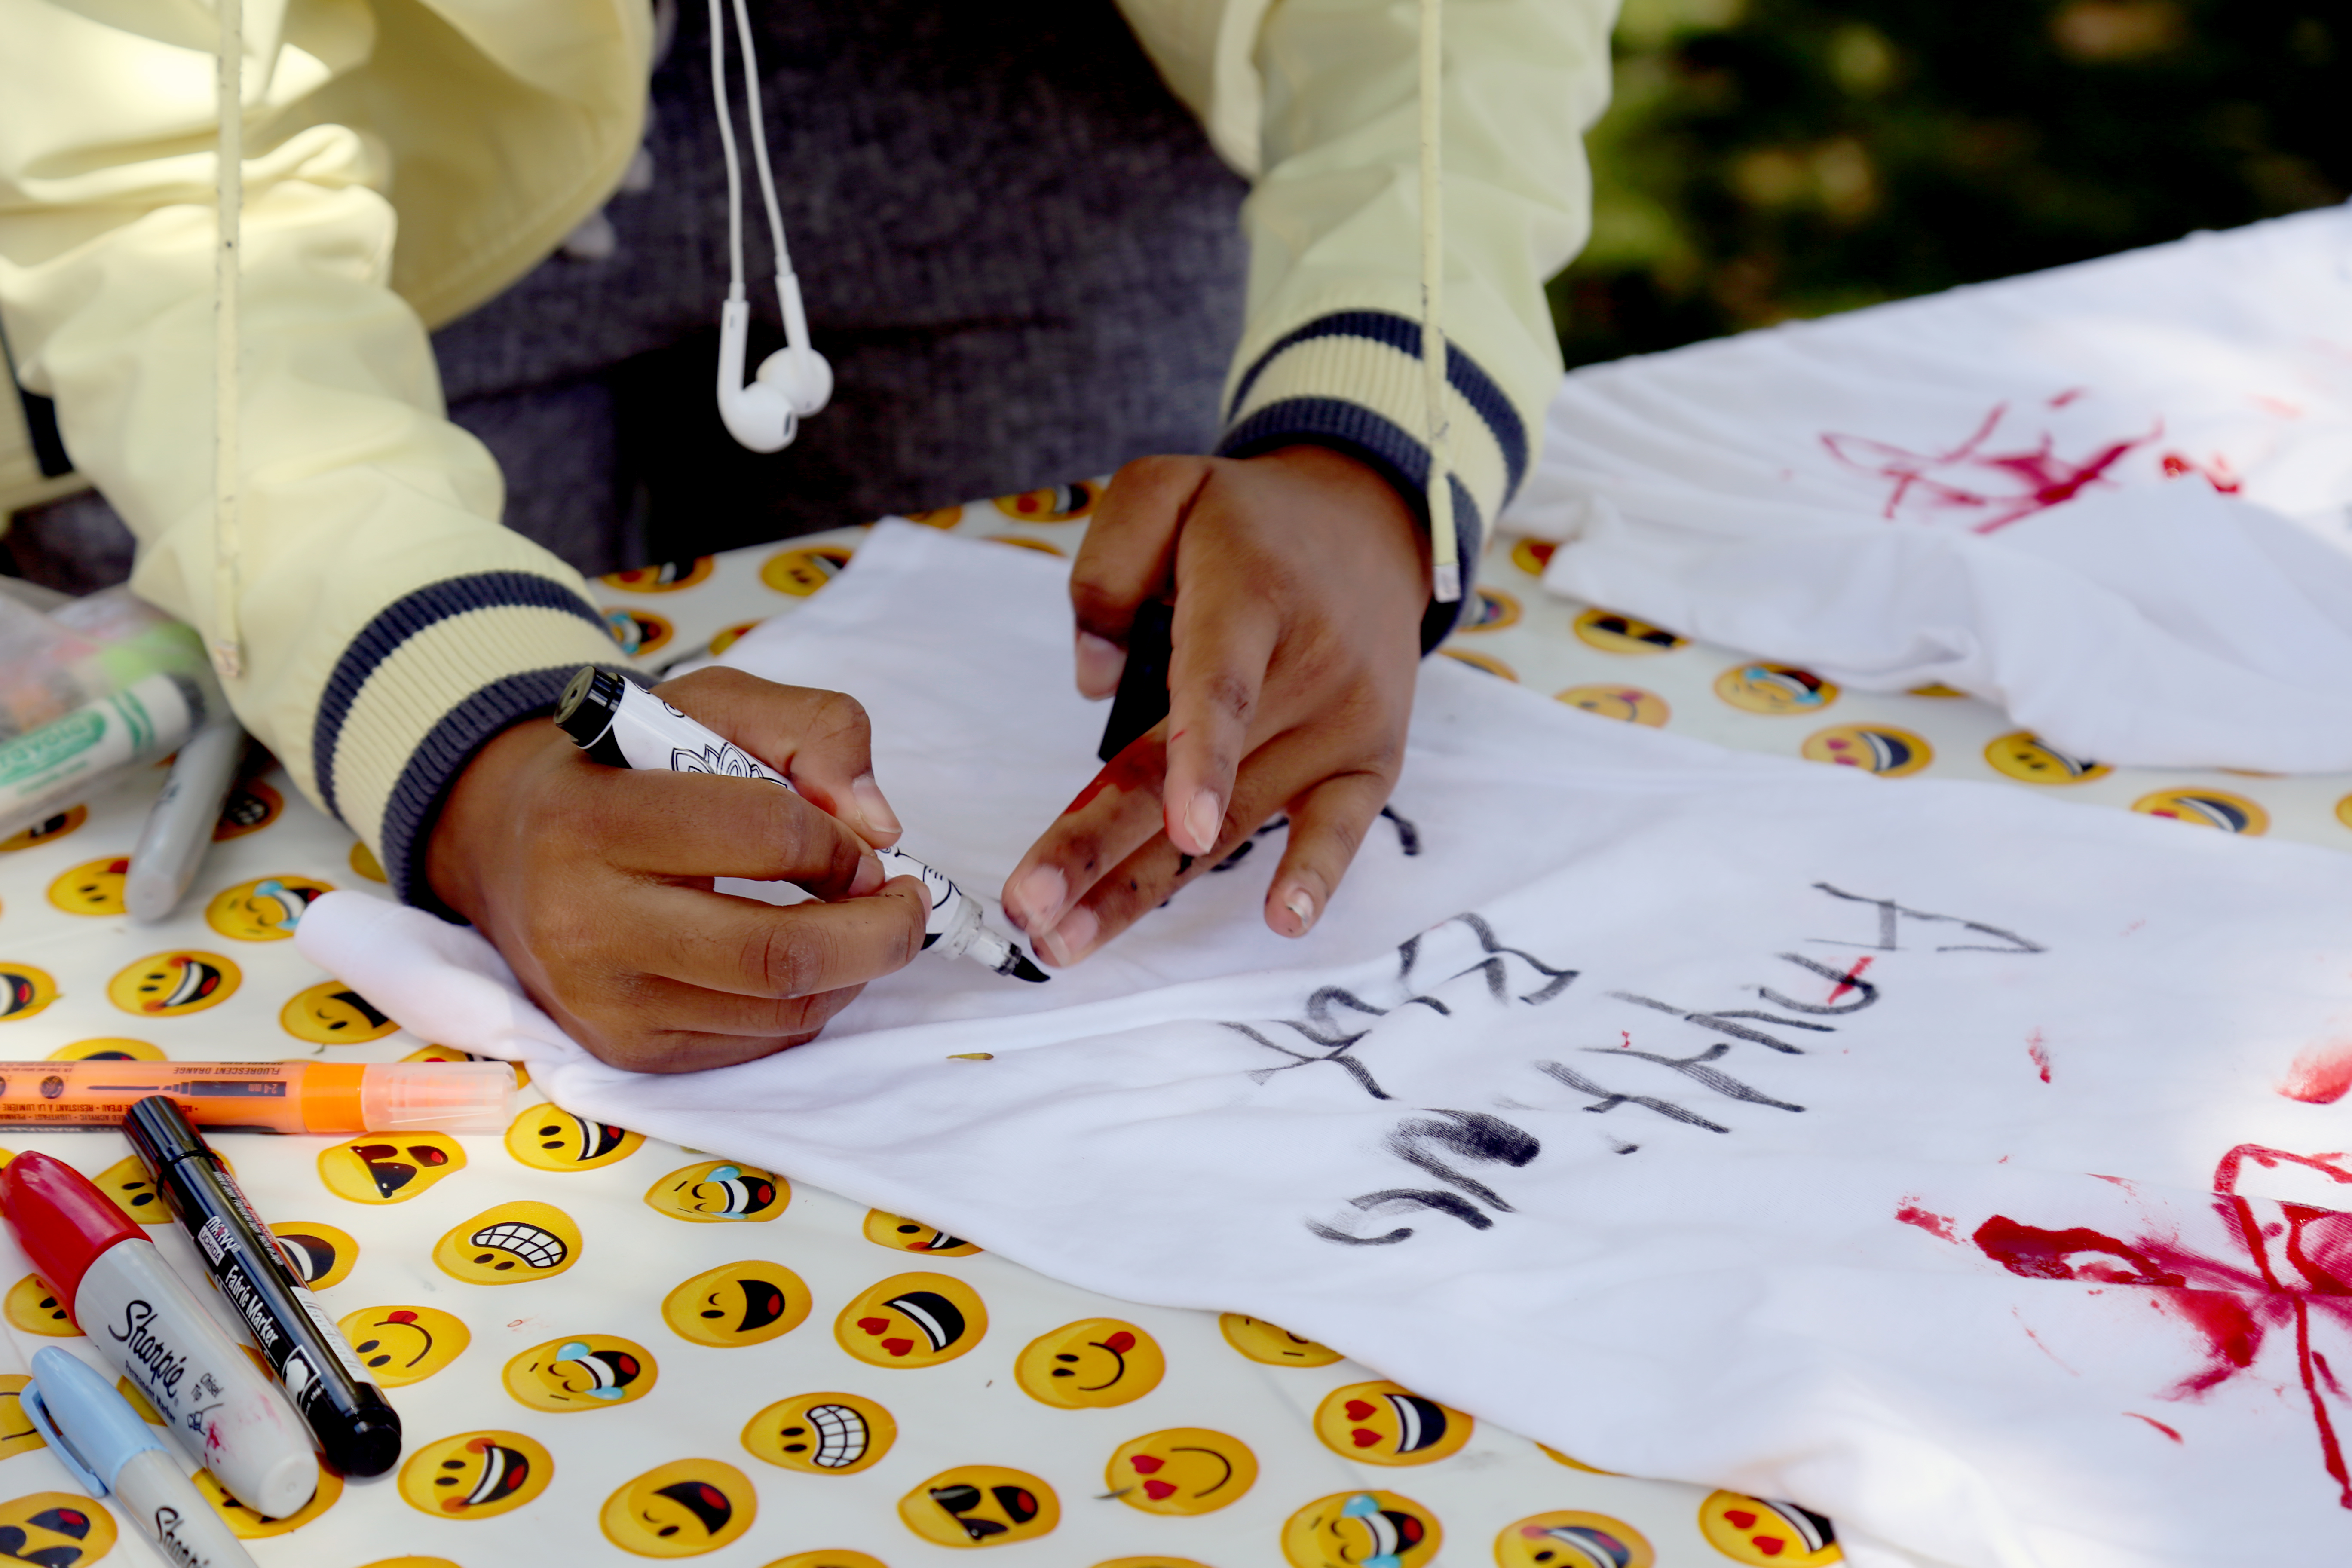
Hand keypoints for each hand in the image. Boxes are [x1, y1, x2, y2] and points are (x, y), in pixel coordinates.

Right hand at [426, 666, 929, 1071]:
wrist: (509, 844)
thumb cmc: (625, 768)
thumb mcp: (710, 704)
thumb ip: (812, 729)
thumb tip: (878, 823)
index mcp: (593, 819)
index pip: (766, 835)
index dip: (843, 841)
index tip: (866, 841)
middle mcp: (584, 923)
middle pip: (778, 955)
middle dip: (879, 933)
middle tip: (906, 903)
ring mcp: (602, 1002)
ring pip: (779, 1011)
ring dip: (853, 972)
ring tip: (861, 926)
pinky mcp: (624, 1052)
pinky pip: (755, 1044)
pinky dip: (806, 1004)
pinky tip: (802, 960)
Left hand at [1001, 444, 1429, 964]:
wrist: (1372, 524)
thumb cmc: (1248, 521)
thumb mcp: (1165, 488)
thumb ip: (1107, 570)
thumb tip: (1094, 686)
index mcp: (1252, 595)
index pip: (1221, 688)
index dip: (1197, 761)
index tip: (1176, 825)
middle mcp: (1309, 667)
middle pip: (1199, 780)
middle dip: (1106, 853)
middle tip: (1031, 912)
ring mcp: (1346, 722)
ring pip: (1235, 825)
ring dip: (1148, 890)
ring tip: (1066, 943)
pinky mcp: (1372, 760)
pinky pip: (1339, 829)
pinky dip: (1314, 877)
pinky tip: (1281, 922)